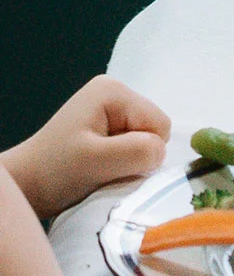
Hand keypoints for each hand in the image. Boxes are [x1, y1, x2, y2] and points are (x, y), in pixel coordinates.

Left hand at [3, 76, 170, 218]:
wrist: (31, 184)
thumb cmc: (59, 171)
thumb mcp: (99, 161)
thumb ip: (138, 151)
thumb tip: (161, 151)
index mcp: (114, 91)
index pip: (160, 125)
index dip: (144, 149)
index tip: (112, 159)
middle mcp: (116, 92)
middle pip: (156, 131)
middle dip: (138, 153)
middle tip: (107, 164)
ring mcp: (112, 108)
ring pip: (149, 141)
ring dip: (132, 159)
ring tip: (102, 165)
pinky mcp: (110, 124)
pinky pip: (139, 146)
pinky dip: (126, 161)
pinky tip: (102, 163)